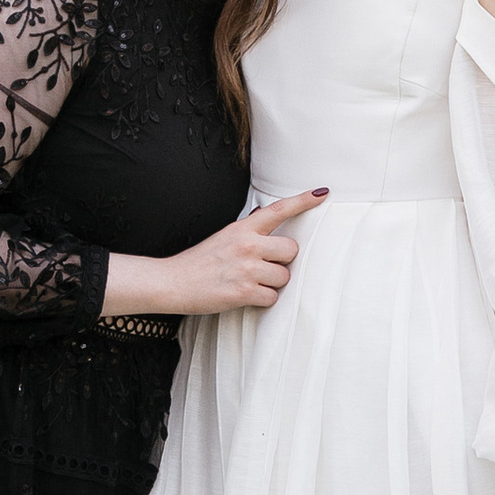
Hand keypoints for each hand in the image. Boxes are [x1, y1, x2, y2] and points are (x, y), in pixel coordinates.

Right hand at [109, 191, 327, 320]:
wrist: (172, 282)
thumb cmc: (199, 262)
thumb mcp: (224, 237)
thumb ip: (248, 232)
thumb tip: (266, 219)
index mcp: (242, 228)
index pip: (278, 210)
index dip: (303, 201)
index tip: (322, 194)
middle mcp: (247, 244)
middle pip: (291, 250)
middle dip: (282, 261)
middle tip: (262, 267)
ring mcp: (246, 268)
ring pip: (284, 277)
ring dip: (272, 283)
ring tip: (249, 283)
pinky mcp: (243, 291)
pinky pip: (272, 297)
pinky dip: (262, 300)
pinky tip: (245, 296)